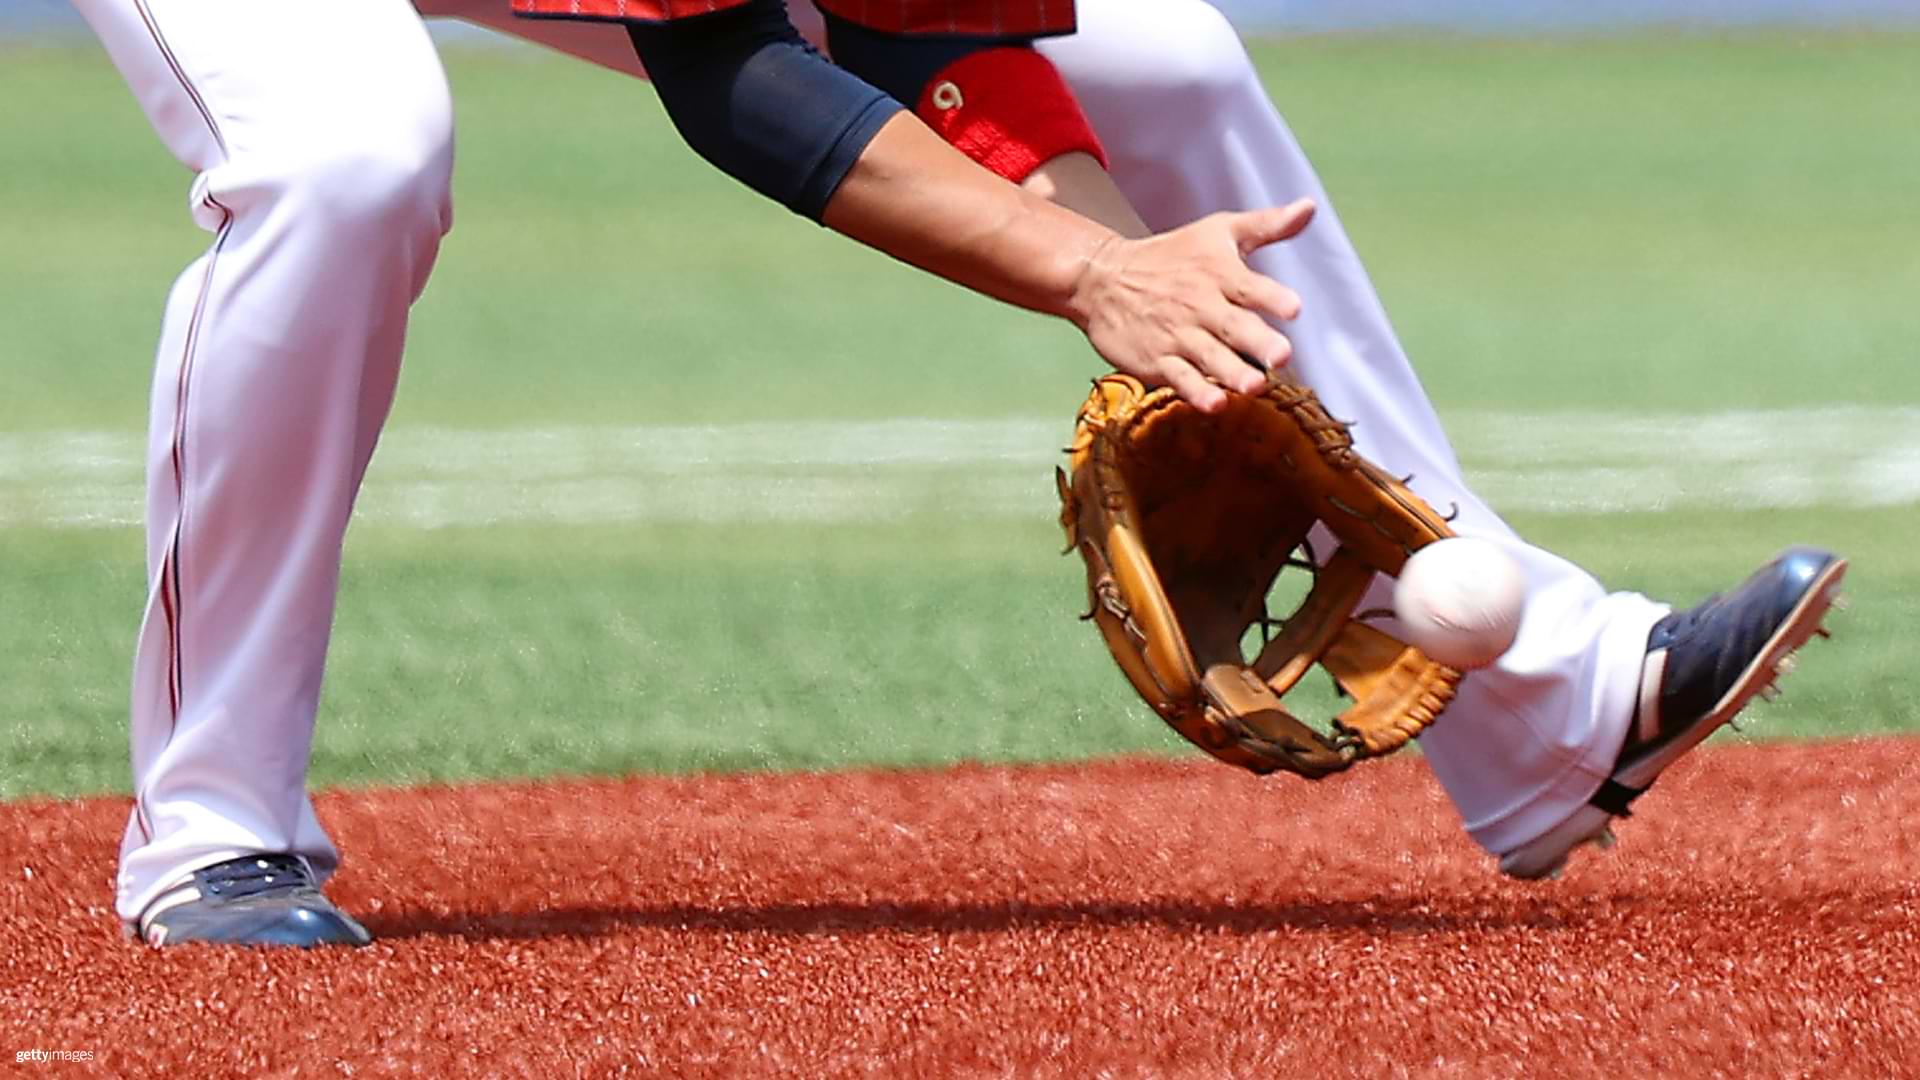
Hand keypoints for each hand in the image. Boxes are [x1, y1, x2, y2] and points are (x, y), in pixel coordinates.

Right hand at [1067, 198, 1313, 412]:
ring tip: (1255, 385)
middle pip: (1234, 326)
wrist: (1103, 279)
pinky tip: (1214, 403)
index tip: (1293, 308)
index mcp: (1219, 273)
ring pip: (1209, 357)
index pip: (1249, 286)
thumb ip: (1267, 225)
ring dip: (1233, 372)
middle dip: (1259, 342)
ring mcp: (1177, 336)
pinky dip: (1196, 391)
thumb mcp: (1218, 231)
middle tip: (1282, 355)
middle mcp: (1200, 306)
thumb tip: (1308, 208)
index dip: (1272, 297)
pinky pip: (1180, 378)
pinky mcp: (1157, 361)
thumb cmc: (1168, 256)